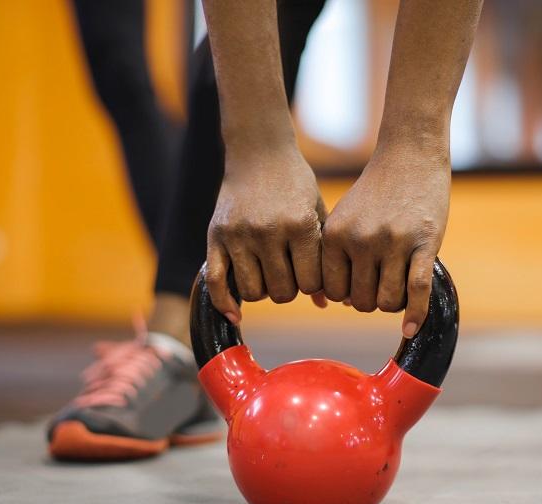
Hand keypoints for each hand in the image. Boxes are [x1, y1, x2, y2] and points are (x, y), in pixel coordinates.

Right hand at [206, 146, 325, 322]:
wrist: (259, 152)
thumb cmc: (295, 184)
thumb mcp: (316, 214)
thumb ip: (323, 256)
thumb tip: (326, 303)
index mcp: (299, 224)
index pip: (309, 284)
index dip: (312, 284)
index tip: (310, 272)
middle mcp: (267, 231)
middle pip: (281, 292)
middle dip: (288, 288)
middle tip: (288, 272)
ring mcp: (238, 234)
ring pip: (252, 292)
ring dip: (262, 290)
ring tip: (267, 272)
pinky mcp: (215, 235)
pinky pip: (215, 282)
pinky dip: (225, 304)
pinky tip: (236, 313)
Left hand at [321, 145, 449, 337]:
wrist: (409, 155)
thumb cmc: (376, 191)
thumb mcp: (345, 217)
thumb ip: (338, 256)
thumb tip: (338, 301)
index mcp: (336, 235)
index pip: (332, 291)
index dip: (346, 295)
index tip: (359, 284)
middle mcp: (361, 240)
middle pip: (361, 302)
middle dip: (372, 300)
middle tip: (382, 283)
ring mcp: (393, 242)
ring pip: (388, 302)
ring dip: (394, 304)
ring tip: (398, 285)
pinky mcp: (424, 243)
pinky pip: (417, 292)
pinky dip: (415, 316)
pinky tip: (411, 329)